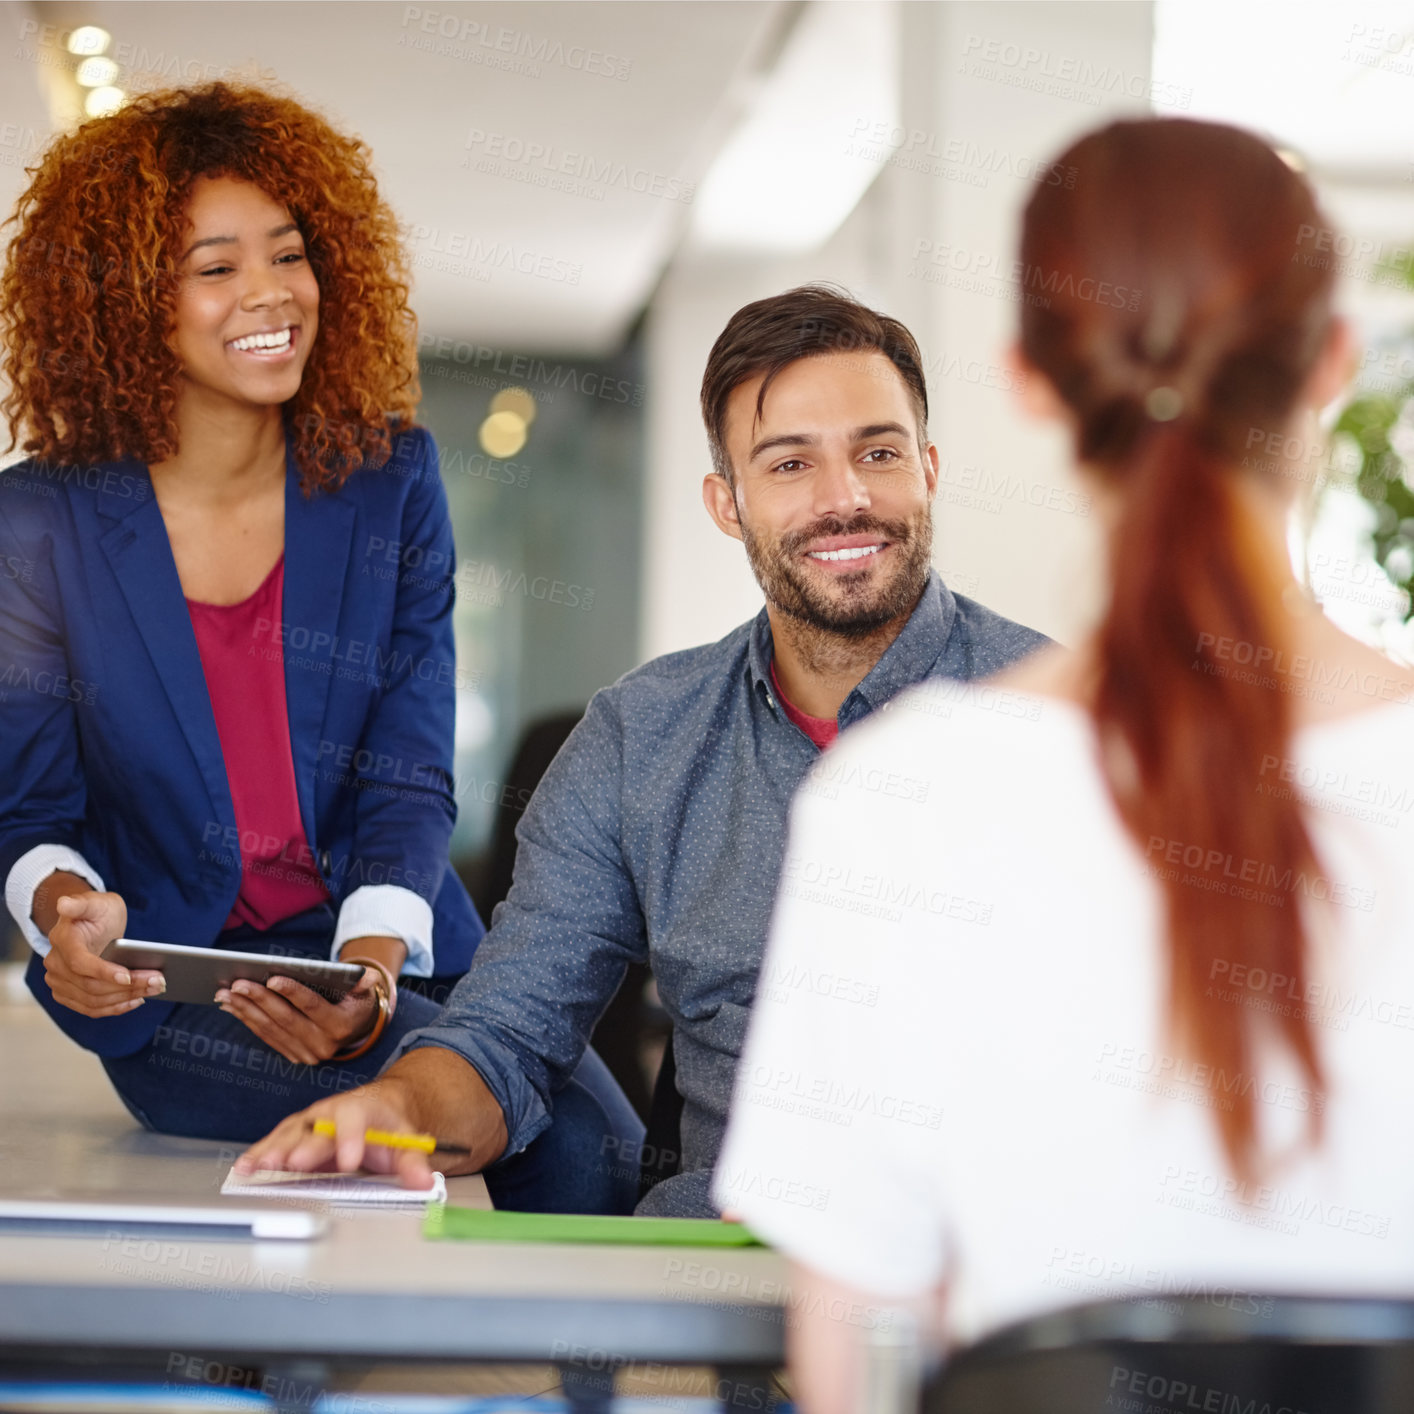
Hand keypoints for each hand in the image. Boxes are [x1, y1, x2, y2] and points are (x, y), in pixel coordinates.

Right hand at [43, 890, 163, 1017]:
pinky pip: (91, 1008)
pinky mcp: (68, 995)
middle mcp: (55, 965)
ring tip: (154, 989)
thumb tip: (64, 903)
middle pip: (91, 986)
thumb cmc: (96, 912)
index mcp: (62, 940)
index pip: (80, 963)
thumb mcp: (96, 901)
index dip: (104, 972)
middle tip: (159, 981)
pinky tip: (137, 1000)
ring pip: (93, 1001)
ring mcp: (59, 983)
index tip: (128, 976)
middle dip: (127, 986)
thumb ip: (81, 903)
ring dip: (126, 999)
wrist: (89, 924)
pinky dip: (115, 1008)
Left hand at [215, 966, 390, 1065]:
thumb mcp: (366, 991)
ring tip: (225, 993)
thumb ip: (366, 982)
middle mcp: (322, 1045)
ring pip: (270, 1029)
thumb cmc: (357, 1001)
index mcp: (340, 1026)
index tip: (271, 978)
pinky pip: (266, 1037)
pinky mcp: (293, 1056)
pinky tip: (232, 1006)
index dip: (292, 992)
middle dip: (258, 999)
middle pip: (284, 1018)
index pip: (312, 1006)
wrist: (357, 1030)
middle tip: (237, 983)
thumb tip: (367, 976)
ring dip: (245, 1010)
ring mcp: (306, 1054)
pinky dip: (247, 1020)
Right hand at [232, 1075, 439, 1188]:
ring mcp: (310, 1122)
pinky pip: (275, 1143)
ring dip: (274, 1150)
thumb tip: (425, 1182)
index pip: (355, 1117)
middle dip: (304, 1147)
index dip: (351, 1138)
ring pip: (290, 1134)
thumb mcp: (406, 1141)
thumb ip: (414, 1163)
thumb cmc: (388, 1127)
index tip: (349, 1162)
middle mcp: (330, 1111)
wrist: (376, 1108)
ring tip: (256, 1167)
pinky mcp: (295, 1136)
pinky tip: (245, 1168)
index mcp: (362, 1108)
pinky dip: (260, 1155)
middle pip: (316, 1128)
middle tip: (292, 1165)